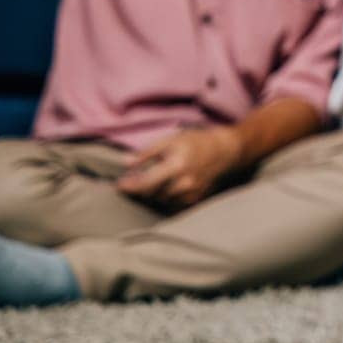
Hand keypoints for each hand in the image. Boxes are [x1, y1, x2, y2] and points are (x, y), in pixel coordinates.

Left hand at [116, 126, 244, 208]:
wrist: (223, 151)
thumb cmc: (196, 142)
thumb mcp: (170, 139)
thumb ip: (147, 152)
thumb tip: (126, 163)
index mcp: (176, 166)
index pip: (145, 183)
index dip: (129, 186)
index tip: (119, 185)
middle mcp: (183, 183)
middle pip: (151, 194)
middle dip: (140, 188)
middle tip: (135, 179)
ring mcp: (190, 194)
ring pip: (160, 200)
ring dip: (153, 192)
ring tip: (154, 179)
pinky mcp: (194, 200)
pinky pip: (172, 202)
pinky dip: (165, 195)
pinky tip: (168, 185)